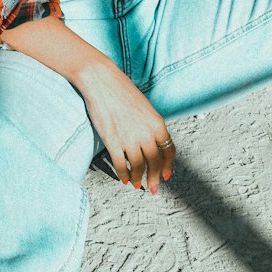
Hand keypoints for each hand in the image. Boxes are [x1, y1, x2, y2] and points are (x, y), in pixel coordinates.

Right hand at [0, 15, 175, 190]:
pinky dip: (123, 174)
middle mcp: (146, 133)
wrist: (103, 82)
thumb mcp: (145, 107)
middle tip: (153, 189)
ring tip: (137, 184)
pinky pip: (121, 164)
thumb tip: (152, 143)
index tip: (166, 175)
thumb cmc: (123, 92)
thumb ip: (150, 125)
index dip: (168, 166)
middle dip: (154, 178)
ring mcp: (130, 138)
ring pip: (138, 166)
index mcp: (157, 123)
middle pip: (154, 162)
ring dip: (139, 178)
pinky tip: (124, 178)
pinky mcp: (113, 141)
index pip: (169, 150)